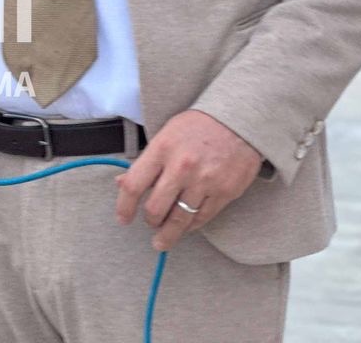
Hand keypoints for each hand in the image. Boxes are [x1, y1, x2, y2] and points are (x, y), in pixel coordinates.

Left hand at [114, 110, 263, 251]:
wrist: (238, 120)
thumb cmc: (198, 126)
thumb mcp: (166, 134)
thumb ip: (146, 161)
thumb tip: (122, 183)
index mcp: (162, 149)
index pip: (133, 185)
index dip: (124, 207)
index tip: (123, 218)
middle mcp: (181, 167)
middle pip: (155, 209)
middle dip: (149, 222)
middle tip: (150, 224)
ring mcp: (204, 181)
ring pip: (179, 220)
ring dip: (168, 234)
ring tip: (162, 240)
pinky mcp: (224, 192)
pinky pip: (202, 218)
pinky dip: (191, 226)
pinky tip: (186, 227)